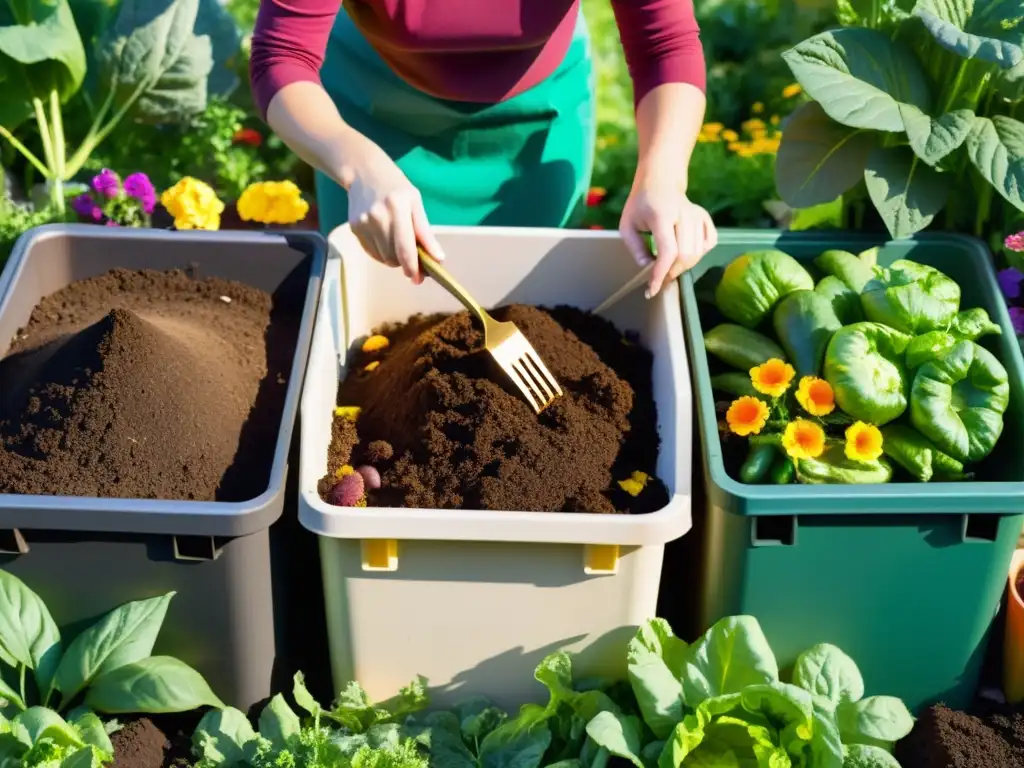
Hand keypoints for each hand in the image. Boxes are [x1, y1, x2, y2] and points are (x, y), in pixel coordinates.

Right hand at [346, 140, 444, 283]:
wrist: (364, 172)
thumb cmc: (396, 187)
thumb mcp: (415, 202)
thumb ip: (425, 232)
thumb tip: (438, 258)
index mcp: (397, 208)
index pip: (405, 248)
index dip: (413, 267)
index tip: (419, 278)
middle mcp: (377, 217)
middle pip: (394, 257)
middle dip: (406, 262)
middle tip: (414, 257)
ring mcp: (363, 223)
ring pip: (383, 258)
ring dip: (394, 258)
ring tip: (398, 241)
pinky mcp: (354, 228)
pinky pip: (372, 253)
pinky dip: (383, 253)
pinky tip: (385, 238)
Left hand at [619, 167, 716, 297]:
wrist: (659, 181)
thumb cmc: (641, 204)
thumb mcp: (627, 225)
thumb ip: (636, 249)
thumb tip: (648, 269)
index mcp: (662, 215)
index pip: (668, 251)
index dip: (661, 273)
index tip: (652, 289)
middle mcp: (684, 214)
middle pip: (685, 255)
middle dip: (671, 272)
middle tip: (659, 278)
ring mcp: (698, 215)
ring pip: (697, 253)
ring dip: (682, 266)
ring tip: (668, 266)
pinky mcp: (705, 218)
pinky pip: (708, 244)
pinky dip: (698, 254)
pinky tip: (685, 253)